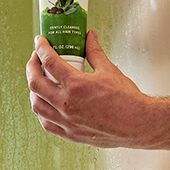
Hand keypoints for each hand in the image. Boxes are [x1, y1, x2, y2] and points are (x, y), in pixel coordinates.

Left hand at [26, 30, 161, 148]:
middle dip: (32, 67)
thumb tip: (90, 36)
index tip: (40, 42)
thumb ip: (94, 51)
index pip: (50, 62)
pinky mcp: (70, 134)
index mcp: (77, 85)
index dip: (42, 48)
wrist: (137, 124)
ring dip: (34, 89)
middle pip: (36, 83)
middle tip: (36, 58)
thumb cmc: (126, 99)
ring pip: (37, 105)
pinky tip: (45, 102)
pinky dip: (41, 111)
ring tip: (38, 79)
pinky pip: (46, 123)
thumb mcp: (109, 69)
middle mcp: (68, 104)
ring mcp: (67, 121)